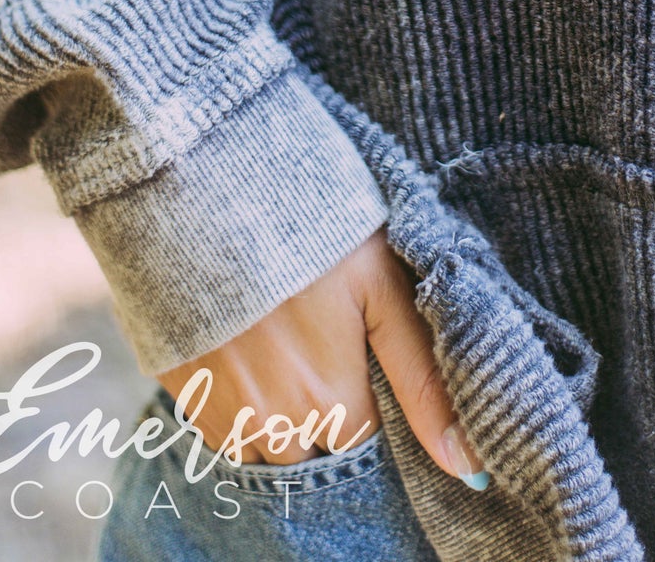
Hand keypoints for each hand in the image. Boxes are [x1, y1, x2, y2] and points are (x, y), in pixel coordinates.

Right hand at [156, 226, 488, 486]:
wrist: (201, 186)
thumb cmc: (307, 228)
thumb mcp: (381, 286)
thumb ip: (424, 381)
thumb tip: (470, 468)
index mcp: (335, 406)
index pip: (372, 447)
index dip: (378, 409)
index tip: (370, 363)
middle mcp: (278, 429)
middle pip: (320, 453)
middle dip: (333, 418)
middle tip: (331, 349)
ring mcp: (225, 417)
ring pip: (272, 449)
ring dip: (288, 417)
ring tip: (292, 347)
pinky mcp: (185, 396)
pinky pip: (226, 434)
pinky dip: (245, 408)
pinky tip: (254, 351)